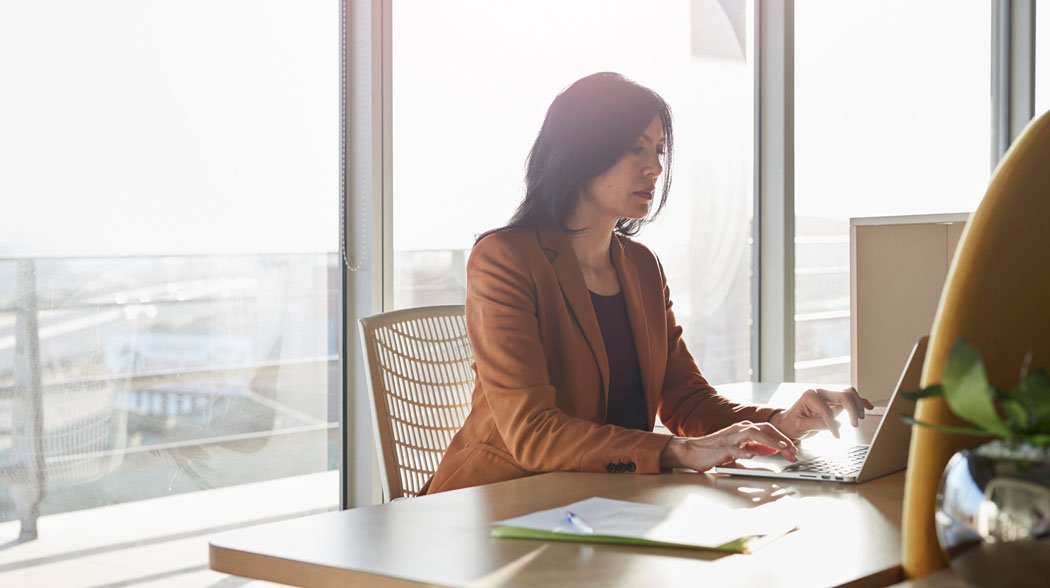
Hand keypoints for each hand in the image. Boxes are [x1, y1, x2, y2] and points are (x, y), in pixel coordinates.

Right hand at [660, 421, 797, 470]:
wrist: (691, 451)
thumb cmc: (713, 450)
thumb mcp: (738, 448)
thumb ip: (753, 447)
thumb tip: (770, 449)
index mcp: (744, 429)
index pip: (768, 430)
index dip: (783, 438)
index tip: (794, 450)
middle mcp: (739, 430)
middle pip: (765, 429)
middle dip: (782, 439)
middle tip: (793, 451)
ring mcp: (730, 438)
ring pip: (753, 434)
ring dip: (769, 441)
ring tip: (781, 448)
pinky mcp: (721, 448)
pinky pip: (734, 448)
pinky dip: (743, 451)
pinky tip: (750, 456)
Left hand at [770, 387, 874, 439]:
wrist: (787, 423)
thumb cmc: (791, 423)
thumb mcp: (801, 426)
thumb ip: (818, 424)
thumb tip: (837, 425)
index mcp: (810, 396)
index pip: (827, 409)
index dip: (833, 423)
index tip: (836, 435)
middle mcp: (820, 393)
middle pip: (844, 395)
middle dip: (852, 409)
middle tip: (854, 424)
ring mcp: (827, 396)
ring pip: (849, 394)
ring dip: (858, 405)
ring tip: (859, 418)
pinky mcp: (833, 402)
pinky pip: (849, 398)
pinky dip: (859, 402)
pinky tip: (868, 407)